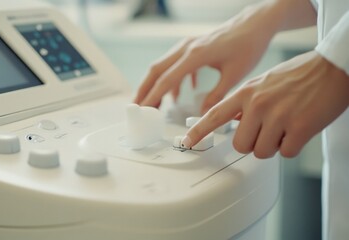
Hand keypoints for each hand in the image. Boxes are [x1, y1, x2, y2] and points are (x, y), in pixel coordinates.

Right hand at [134, 2, 277, 112]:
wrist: (255, 24)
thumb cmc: (248, 46)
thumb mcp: (234, 75)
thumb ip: (216, 96)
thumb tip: (203, 115)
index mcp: (195, 55)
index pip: (167, 79)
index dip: (154, 96)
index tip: (144, 109)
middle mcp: (187, 48)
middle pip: (157, 70)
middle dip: (145, 89)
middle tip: (138, 107)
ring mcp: (188, 45)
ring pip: (164, 66)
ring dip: (157, 85)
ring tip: (154, 104)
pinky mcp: (193, 47)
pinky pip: (176, 65)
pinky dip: (173, 80)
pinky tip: (179, 94)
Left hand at [181, 51, 348, 157]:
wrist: (332, 68)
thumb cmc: (298, 75)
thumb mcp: (263, 83)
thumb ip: (245, 103)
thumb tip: (234, 121)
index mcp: (246, 93)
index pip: (214, 116)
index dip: (198, 131)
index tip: (186, 142)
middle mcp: (257, 105)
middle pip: (240, 145)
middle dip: (253, 143)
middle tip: (268, 130)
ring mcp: (278, 116)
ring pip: (262, 152)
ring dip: (274, 145)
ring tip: (286, 125)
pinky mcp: (300, 127)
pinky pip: (286, 153)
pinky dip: (293, 145)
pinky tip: (300, 127)